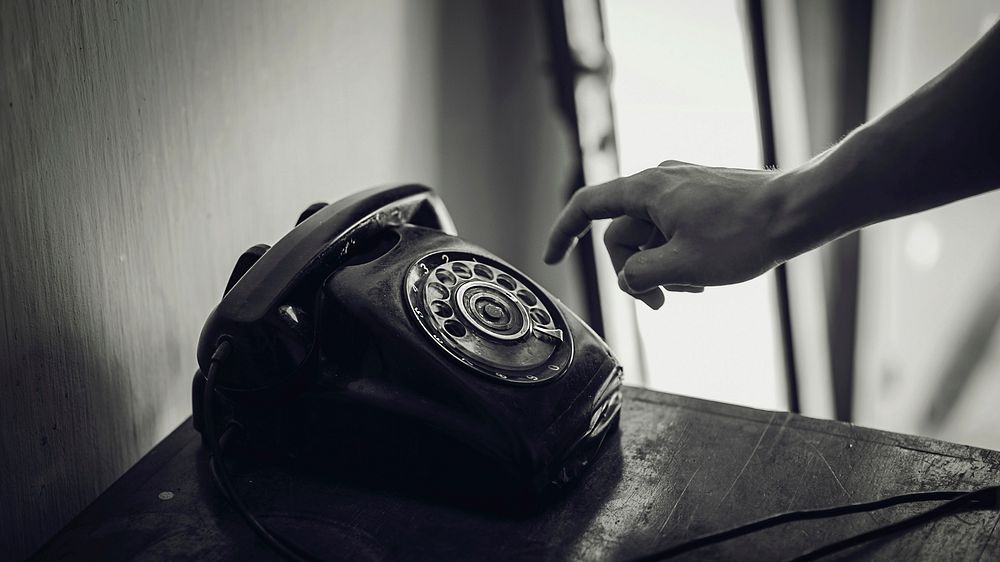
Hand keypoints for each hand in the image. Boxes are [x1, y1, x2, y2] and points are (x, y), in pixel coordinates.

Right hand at [544, 160, 786, 308]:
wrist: (799, 210)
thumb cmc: (744, 234)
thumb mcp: (683, 266)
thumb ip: (640, 277)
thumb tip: (628, 280)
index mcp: (645, 190)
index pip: (586, 207)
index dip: (562, 233)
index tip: (550, 258)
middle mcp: (659, 180)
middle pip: (623, 234)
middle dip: (635, 272)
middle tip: (662, 303)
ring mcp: (683, 186)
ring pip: (651, 235)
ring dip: (662, 266)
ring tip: (696, 285)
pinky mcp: (703, 195)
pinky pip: (674, 228)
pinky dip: (679, 253)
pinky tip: (707, 272)